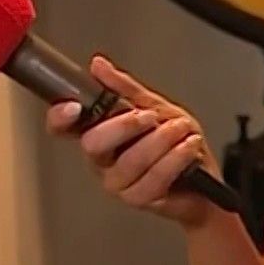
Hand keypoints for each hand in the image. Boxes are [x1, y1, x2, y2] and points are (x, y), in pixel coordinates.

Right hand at [44, 56, 221, 228]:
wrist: (203, 174)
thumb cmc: (175, 140)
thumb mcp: (153, 105)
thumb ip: (125, 88)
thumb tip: (98, 65)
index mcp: (97, 134)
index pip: (62, 127)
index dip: (59, 117)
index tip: (74, 106)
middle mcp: (101, 160)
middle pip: (93, 144)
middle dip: (124, 125)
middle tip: (150, 116)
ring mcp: (118, 183)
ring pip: (129, 162)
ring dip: (160, 140)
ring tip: (181, 128)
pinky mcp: (140, 199)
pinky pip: (153, 179)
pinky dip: (174, 159)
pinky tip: (187, 147)